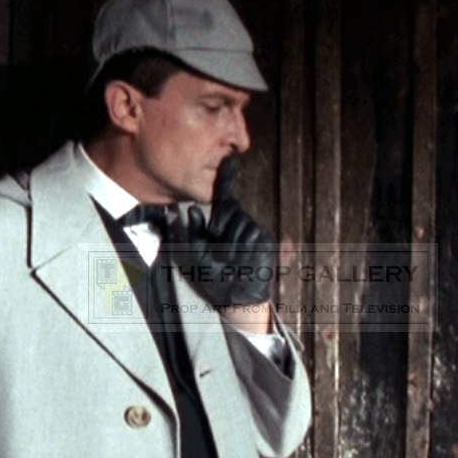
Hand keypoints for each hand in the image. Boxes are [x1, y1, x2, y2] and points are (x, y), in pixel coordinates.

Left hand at [174, 155, 275, 307]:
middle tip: (220, 254)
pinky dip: (244, 248)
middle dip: (220, 228)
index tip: (231, 158)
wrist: (236, 299)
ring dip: (231, 244)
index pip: (224, 197)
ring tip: (231, 263)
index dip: (227, 177)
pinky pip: (251, 234)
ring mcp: (252, 230)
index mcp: (221, 226)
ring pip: (239, 223)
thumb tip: (192, 210)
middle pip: (229, 210)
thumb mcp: (195, 257)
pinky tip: (243, 262)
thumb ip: (193, 234)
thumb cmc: (213, 280)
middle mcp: (238, 224)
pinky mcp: (264, 239)